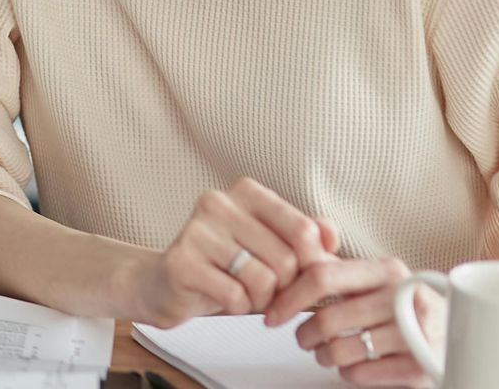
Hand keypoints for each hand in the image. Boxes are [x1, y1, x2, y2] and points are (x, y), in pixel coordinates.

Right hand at [127, 178, 337, 327]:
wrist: (166, 284)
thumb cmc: (226, 266)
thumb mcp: (270, 246)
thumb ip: (306, 236)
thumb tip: (332, 236)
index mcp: (246, 192)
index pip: (304, 230)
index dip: (310, 264)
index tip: (297, 276)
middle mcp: (219, 203)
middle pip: (286, 259)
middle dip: (283, 287)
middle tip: (265, 290)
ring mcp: (196, 230)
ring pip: (263, 280)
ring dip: (260, 299)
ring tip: (243, 293)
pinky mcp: (182, 262)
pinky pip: (235, 296)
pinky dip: (238, 307)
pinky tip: (223, 298)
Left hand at [275, 257, 442, 386]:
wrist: (451, 335)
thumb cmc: (399, 307)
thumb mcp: (370, 279)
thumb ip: (333, 262)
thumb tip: (303, 235)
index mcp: (386, 270)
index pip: (322, 277)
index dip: (289, 298)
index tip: (271, 315)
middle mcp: (404, 297)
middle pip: (328, 319)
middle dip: (304, 334)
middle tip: (304, 339)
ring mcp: (416, 333)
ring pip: (341, 350)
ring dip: (324, 356)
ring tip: (328, 353)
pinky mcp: (420, 365)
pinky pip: (361, 373)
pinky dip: (349, 373)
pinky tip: (355, 365)